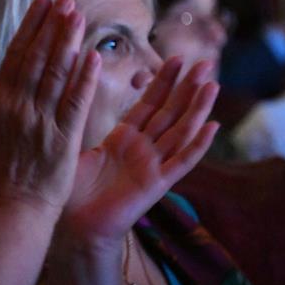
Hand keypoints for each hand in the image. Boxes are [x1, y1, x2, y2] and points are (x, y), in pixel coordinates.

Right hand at [0, 0, 100, 217]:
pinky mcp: (63, 140)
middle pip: (38, 59)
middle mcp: (19, 110)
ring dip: (69, 42)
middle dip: (52, 26)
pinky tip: (93, 55)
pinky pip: (76, 103)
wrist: (15, 211)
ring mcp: (41, 124)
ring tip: (79, 16)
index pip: (16, 57)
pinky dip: (84, 78)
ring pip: (57, 75)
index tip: (43, 3)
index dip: (31, 27)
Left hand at [61, 57, 219, 241]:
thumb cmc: (72, 190)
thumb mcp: (75, 146)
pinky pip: (182, 162)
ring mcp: (153, 166)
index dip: (163, 82)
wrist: (74, 225)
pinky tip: (212, 126)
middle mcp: (143, 149)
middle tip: (204, 61)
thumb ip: (79, 118)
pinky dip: (198, 144)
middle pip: (170, 112)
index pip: (149, 104)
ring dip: (197, 108)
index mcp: (124, 138)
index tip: (176, 58)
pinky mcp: (157, 184)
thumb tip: (71, 86)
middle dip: (187, 87)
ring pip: (181, 131)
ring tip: (211, 84)